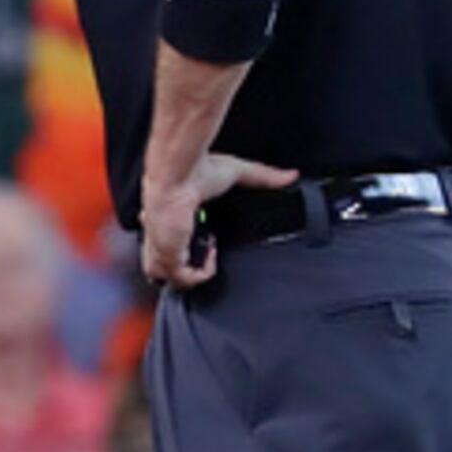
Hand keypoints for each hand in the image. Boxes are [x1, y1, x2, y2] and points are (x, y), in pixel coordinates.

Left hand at [140, 154, 299, 289]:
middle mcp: (161, 235)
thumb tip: (290, 176)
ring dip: (196, 272)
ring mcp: (161, 248)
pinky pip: (184, 281)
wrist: (178, 175)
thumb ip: (263, 177)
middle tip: (211, 250)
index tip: (209, 237)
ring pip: (173, 277)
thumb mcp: (236, 172)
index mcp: (170, 216)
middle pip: (168, 264)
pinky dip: (202, 274)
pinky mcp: (167, 258)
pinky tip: (212, 254)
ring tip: (212, 253)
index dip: (187, 245)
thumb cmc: (196, 170)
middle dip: (190, 264)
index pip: (172, 241)